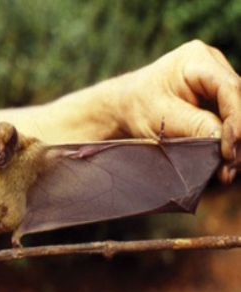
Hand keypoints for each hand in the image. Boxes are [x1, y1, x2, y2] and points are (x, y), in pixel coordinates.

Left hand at [117, 39, 240, 183]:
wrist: (124, 109)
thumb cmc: (137, 108)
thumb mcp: (162, 118)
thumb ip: (195, 127)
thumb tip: (226, 142)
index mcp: (196, 60)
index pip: (229, 89)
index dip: (237, 121)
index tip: (229, 151)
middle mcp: (213, 67)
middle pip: (239, 102)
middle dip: (237, 137)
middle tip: (230, 166)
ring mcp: (216, 84)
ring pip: (238, 114)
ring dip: (236, 144)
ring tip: (227, 170)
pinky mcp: (217, 102)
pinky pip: (231, 122)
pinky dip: (229, 144)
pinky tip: (224, 164)